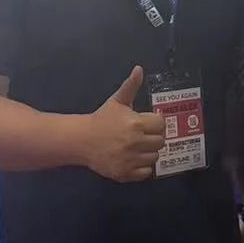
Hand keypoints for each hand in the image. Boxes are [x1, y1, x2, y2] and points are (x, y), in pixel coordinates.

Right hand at [81, 67, 166, 183]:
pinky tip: (133, 159)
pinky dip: (142, 168)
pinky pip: (146, 173)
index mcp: (136, 123)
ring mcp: (131, 159)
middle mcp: (135, 142)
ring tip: (137, 147)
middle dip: (153, 138)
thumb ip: (130, 86)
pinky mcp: (125, 173)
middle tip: (142, 136)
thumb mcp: (117, 100)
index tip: (147, 124)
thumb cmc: (102, 119)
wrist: (82, 140)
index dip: (155, 123)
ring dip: (148, 152)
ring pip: (154, 157)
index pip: (161, 124)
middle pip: (160, 141)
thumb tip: (139, 69)